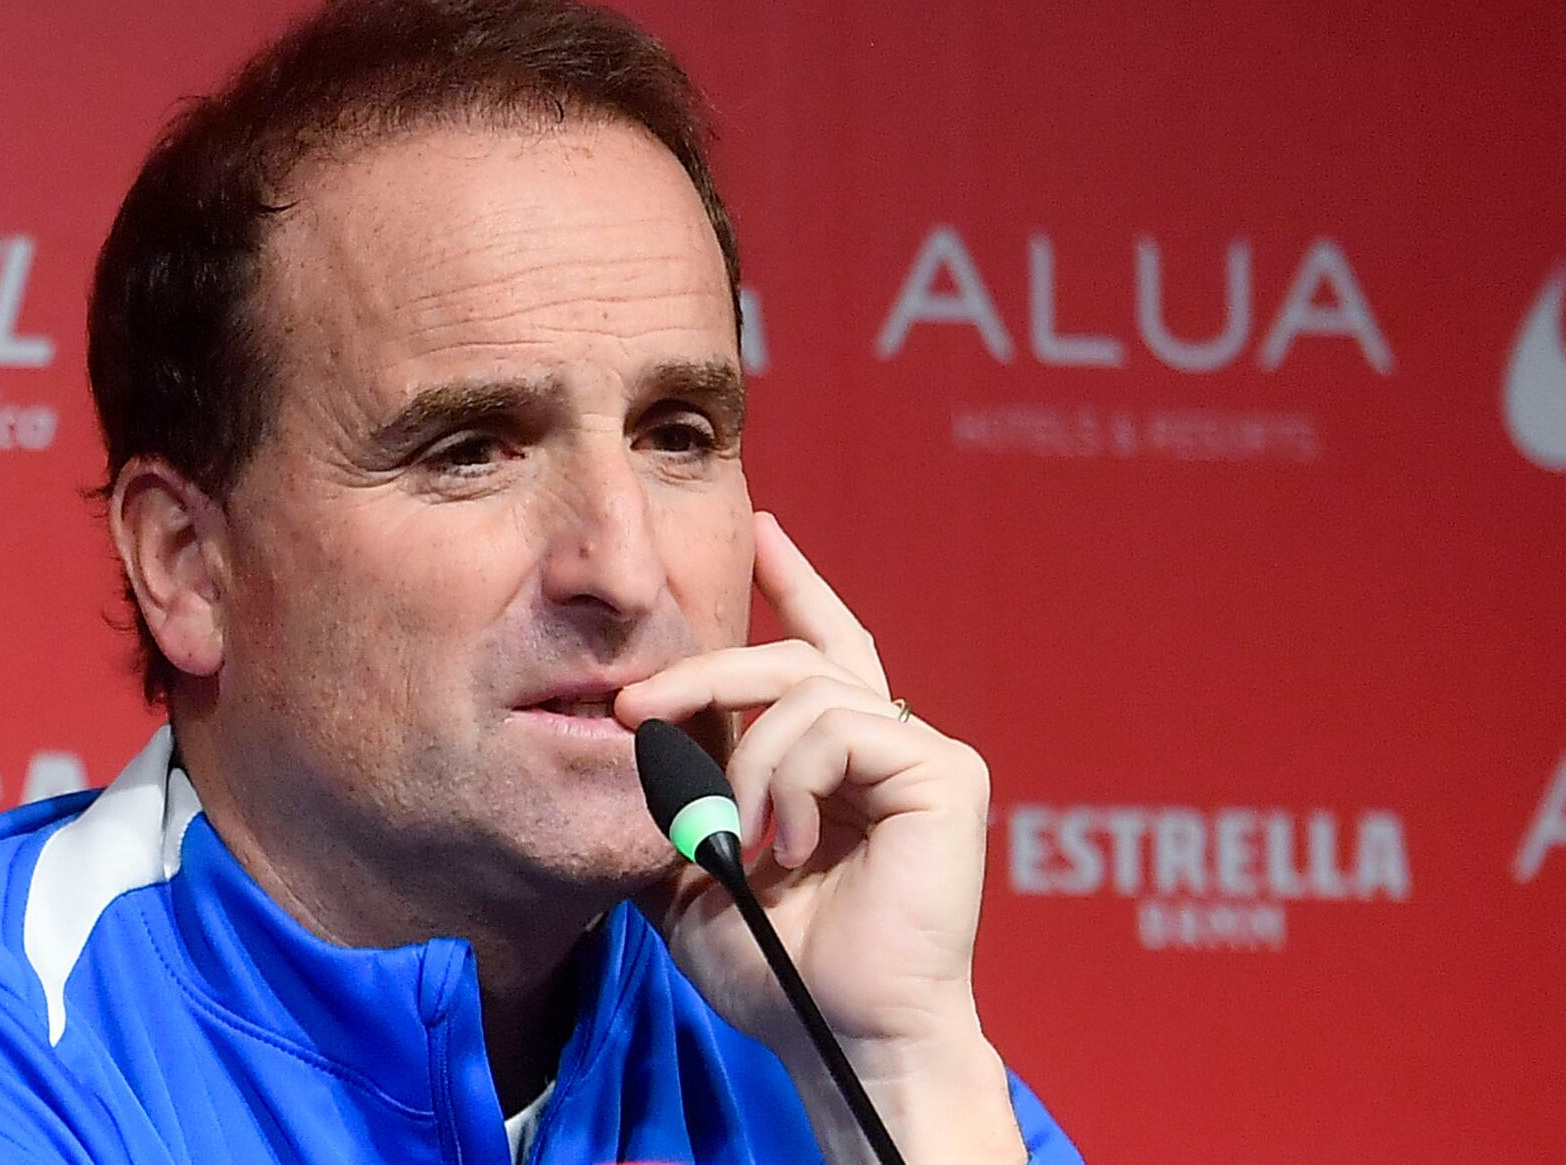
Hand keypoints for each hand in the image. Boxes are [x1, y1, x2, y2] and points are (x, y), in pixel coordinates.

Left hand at [613, 513, 1015, 1164]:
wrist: (840, 1036)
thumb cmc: (778, 971)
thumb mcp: (691, 870)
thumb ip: (672, 800)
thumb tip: (621, 742)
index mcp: (841, 761)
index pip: (821, 647)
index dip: (795, 584)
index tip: (764, 529)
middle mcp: (889, 745)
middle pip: (791, 655)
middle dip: (704, 669)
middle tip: (632, 706)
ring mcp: (924, 756)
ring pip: (804, 688)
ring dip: (746, 759)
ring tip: (738, 837)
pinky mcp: (945, 776)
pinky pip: (840, 727)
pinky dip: (791, 779)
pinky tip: (786, 845)